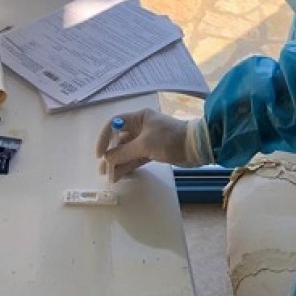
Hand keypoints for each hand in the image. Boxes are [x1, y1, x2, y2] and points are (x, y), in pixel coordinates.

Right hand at [96, 108, 212, 181]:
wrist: (196, 146)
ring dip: (119, 163)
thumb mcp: (145, 144)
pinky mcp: (153, 151)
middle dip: (111, 155)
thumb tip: (107, 159)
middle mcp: (140, 127)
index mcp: (138, 118)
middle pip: (119, 140)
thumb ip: (124, 152)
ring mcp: (147, 140)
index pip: (114, 124)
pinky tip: (121, 175)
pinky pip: (136, 158)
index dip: (104, 138)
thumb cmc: (170, 139)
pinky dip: (129, 166)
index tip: (100, 154)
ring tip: (111, 178)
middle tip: (103, 171)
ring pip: (127, 152)